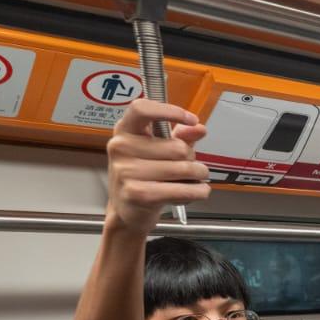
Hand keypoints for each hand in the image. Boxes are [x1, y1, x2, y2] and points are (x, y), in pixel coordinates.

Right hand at [105, 99, 210, 234]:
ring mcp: (126, 171)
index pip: (142, 109)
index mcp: (125, 130)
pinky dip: (198, 191)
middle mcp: (121, 147)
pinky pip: (182, 190)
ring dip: (198, 176)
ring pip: (184, 168)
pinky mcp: (137, 193)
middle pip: (177, 147)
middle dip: (192, 159)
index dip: (170, 111)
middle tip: (189, 167)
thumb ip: (181, 137)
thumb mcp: (161, 152)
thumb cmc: (144, 177)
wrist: (128, 210)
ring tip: (193, 180)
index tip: (191, 119)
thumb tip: (199, 128)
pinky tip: (197, 191)